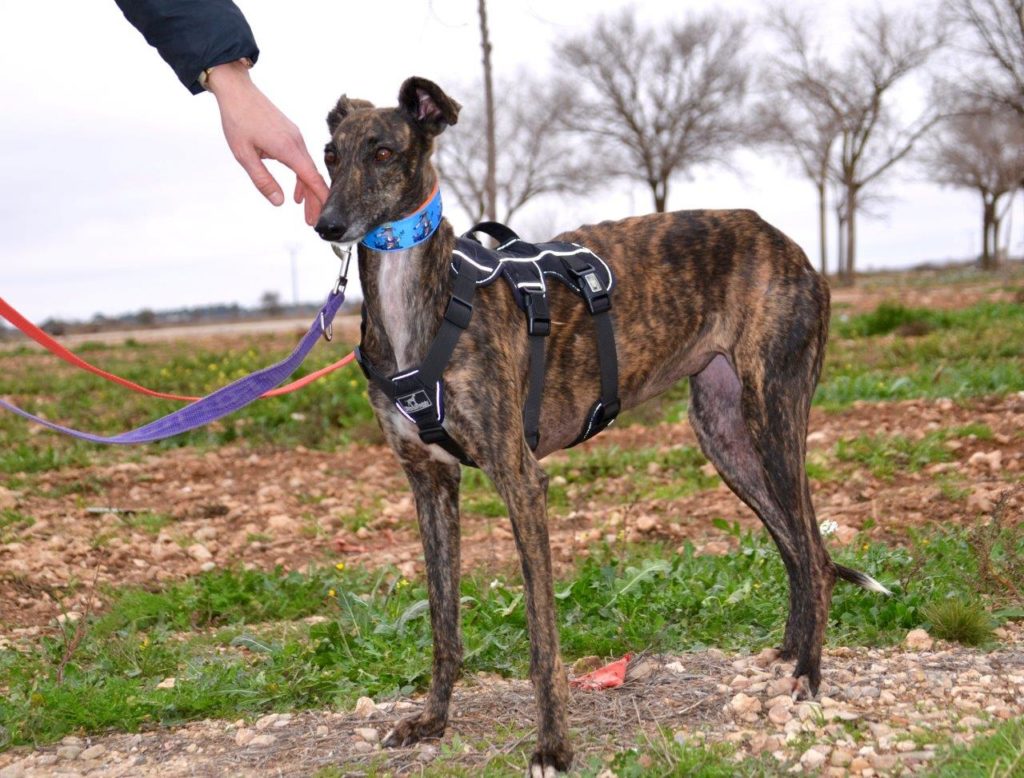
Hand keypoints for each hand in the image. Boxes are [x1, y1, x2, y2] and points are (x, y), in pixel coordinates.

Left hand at [205, 61, 329, 224]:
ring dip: (309, 190)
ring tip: (305, 210)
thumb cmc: (237, 120)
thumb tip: (279, 202)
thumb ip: (263, 180)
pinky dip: (302, 177)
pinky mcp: (290, 134)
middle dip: (316, 201)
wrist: (237, 90)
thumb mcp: (244, 155)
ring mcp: (295, 137)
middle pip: (314, 177)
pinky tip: (296, 190)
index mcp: (289, 149)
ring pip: (308, 169)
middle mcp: (297, 143)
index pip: (313, 179)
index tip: (323, 217)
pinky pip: (302, 160)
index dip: (321, 200)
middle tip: (312, 222)